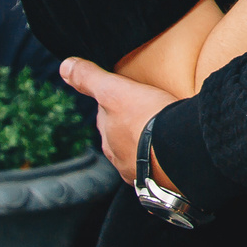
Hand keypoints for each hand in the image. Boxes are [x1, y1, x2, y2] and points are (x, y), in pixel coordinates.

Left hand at [59, 58, 176, 186]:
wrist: (182, 151)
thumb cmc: (147, 120)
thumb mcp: (114, 91)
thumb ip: (89, 79)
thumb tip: (65, 65)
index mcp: (109, 141)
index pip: (106, 118)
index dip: (115, 104)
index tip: (128, 95)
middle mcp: (122, 161)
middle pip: (122, 139)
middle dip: (131, 127)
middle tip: (149, 112)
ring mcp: (144, 173)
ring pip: (142, 154)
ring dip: (150, 144)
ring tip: (166, 132)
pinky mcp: (166, 181)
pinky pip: (163, 167)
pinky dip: (166, 157)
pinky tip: (175, 151)